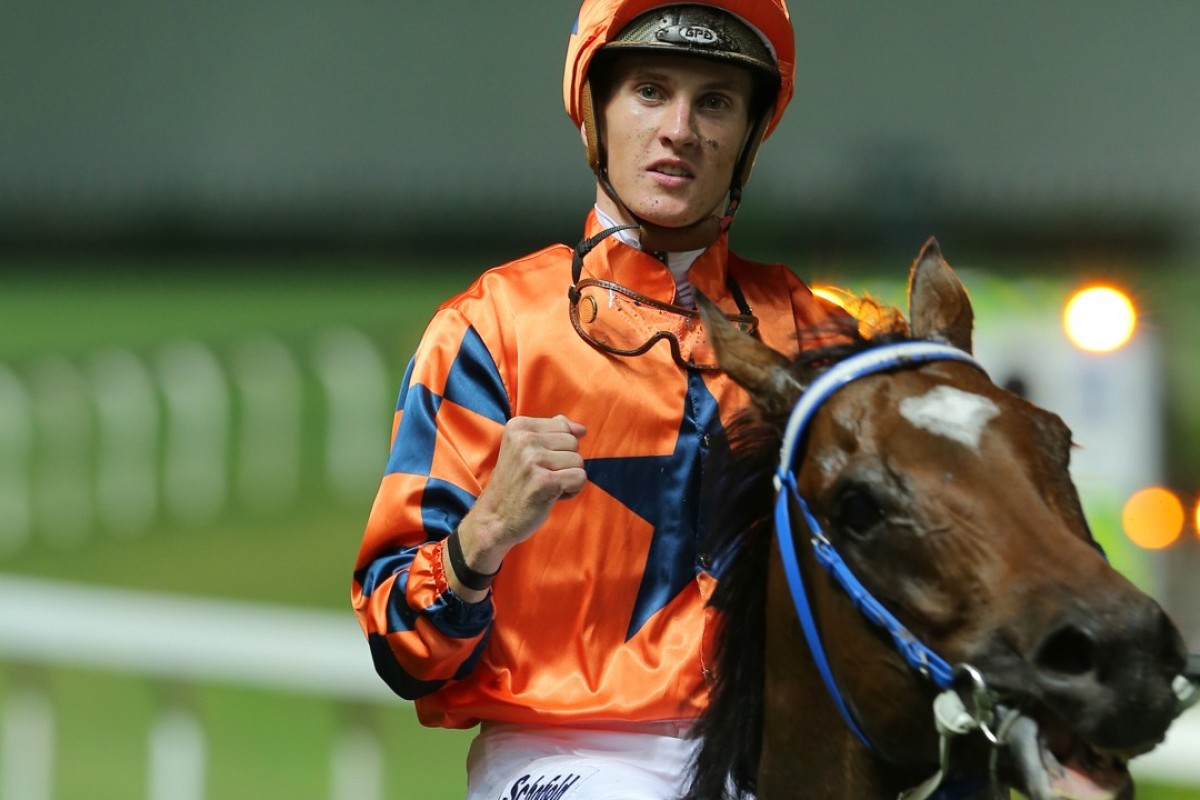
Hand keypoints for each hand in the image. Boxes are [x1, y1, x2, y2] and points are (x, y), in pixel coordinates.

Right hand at [449, 415, 586, 595]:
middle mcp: (524, 439)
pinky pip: (579, 478)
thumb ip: (552, 433)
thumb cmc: (515, 485)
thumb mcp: (525, 450)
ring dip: (568, 478)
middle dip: (565, 463)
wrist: (494, 519)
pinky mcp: (543, 481)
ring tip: (545, 487)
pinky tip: (551, 496)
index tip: (538, 463)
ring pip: (578, 461)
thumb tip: (581, 429)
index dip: (559, 449)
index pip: (564, 426)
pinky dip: (571, 491)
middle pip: (573, 443)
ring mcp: (532, 460)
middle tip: (542, 477)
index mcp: (518, 426)